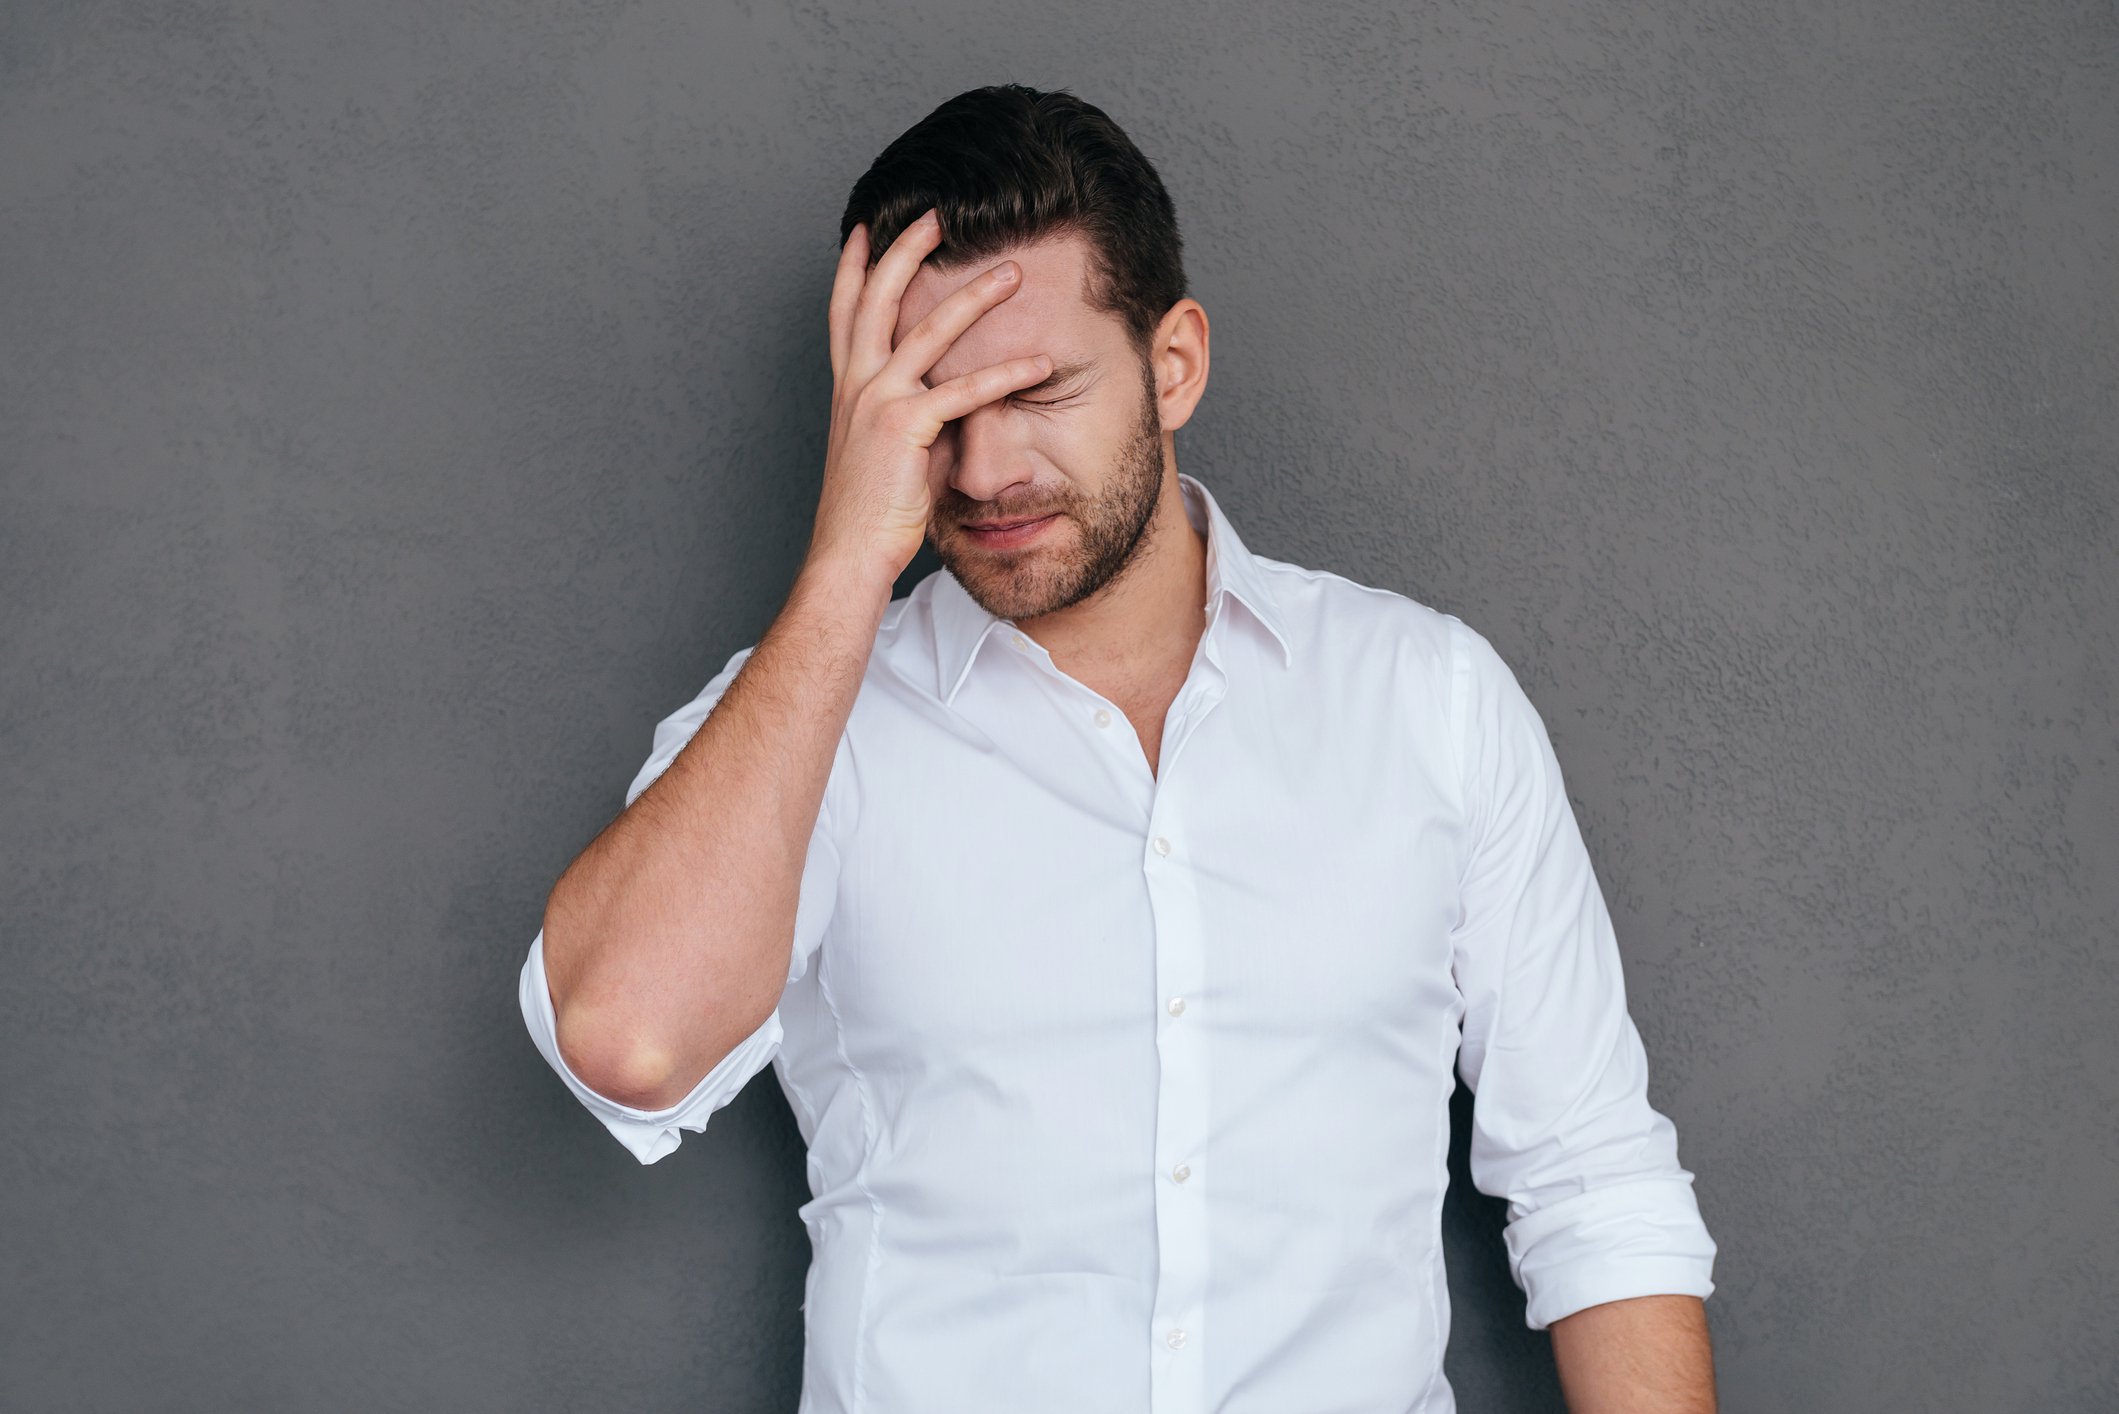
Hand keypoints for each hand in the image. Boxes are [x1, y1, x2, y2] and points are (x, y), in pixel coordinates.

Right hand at [805, 206, 1054, 585]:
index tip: (867, 226)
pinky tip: (1041, 364)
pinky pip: (963, 392)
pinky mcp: (904, 429)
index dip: (856, 264)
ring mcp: (876, 402)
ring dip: (974, 296)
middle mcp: (856, 384)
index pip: (846, 309)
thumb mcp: (892, 451)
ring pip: (928, 331)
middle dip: (908, 248)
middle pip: (879, 297)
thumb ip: (918, 416)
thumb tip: (954, 405)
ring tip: (1012, 271)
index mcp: (848, 386)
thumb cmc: (872, 513)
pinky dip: (1006, 376)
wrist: (849, 554)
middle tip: (938, 213)